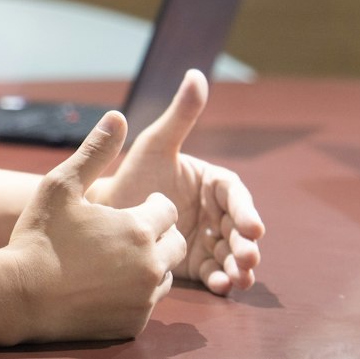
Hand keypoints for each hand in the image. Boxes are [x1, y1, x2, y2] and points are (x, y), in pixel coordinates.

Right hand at [7, 110, 186, 341]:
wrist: (20, 296)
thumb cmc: (40, 236)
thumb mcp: (62, 186)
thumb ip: (95, 151)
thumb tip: (118, 116)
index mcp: (139, 228)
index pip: (167, 209)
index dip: (148, 204)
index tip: (126, 208)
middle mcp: (151, 265)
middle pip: (176, 241)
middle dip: (156, 233)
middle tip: (123, 232)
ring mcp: (144, 298)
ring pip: (165, 273)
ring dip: (149, 263)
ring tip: (113, 257)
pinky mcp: (134, 323)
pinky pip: (148, 302)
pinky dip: (135, 292)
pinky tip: (105, 283)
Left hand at [85, 69, 264, 295]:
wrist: (107, 211)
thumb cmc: (134, 173)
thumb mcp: (156, 143)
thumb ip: (180, 115)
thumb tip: (196, 74)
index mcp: (212, 182)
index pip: (236, 195)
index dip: (246, 210)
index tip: (252, 226)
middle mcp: (216, 211)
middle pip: (240, 228)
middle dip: (247, 244)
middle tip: (247, 257)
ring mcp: (209, 238)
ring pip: (233, 253)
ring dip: (240, 265)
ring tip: (237, 277)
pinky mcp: (196, 263)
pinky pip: (215, 272)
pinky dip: (221, 280)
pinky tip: (219, 287)